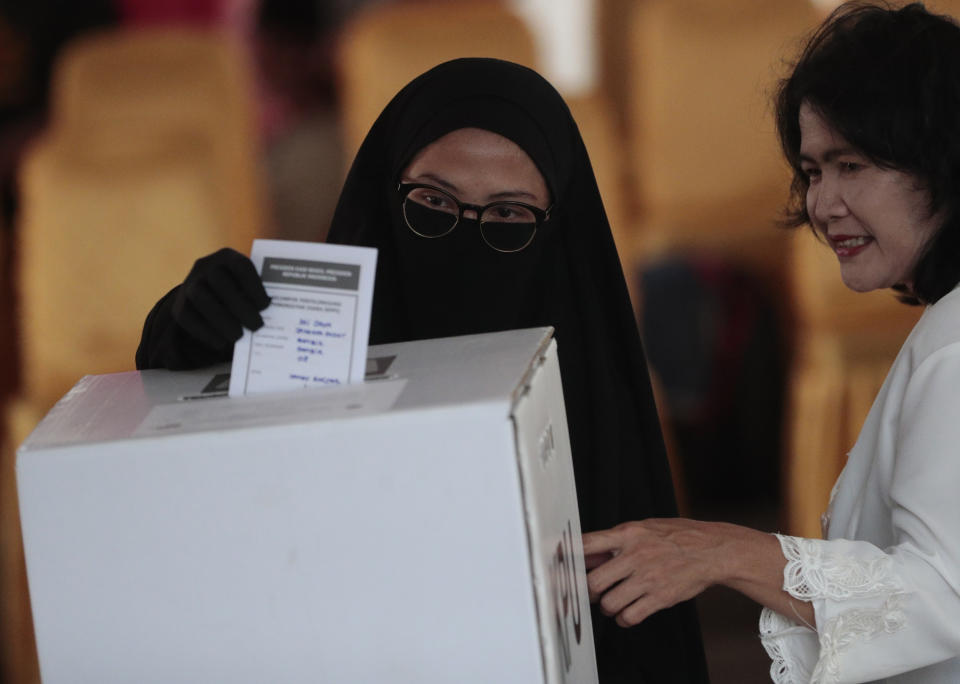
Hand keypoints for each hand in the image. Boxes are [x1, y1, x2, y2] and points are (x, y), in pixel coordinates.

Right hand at [171, 248, 270, 349]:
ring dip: (221, 320)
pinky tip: (220, 342)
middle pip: (219, 281)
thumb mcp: (246, 286)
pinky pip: (188, 317)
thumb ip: (255, 296)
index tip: (266, 305)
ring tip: (238, 337)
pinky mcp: (180, 304)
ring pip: (201, 298)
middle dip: (239, 306)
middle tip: (256, 325)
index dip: (254, 285)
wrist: (207, 294)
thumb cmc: (238, 291)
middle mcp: (206, 266)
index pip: (241, 266)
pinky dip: (205, 332)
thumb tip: (271, 319)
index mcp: (228, 257)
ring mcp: (190, 283)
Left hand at [583, 518, 725, 626]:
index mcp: (628, 533)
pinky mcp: (660, 597)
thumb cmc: (675, 536)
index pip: (587, 544)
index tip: (562, 567)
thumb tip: (586, 555)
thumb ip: (616, 540)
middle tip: (593, 592)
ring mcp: (648, 577)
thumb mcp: (644, 528)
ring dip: (607, 607)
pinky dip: (624, 619)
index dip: (570, 558)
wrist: (711, 550)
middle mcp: (635, 555)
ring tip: (613, 602)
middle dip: (589, 591)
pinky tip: (628, 612)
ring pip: (609, 603)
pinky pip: (629, 617)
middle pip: (593, 582)